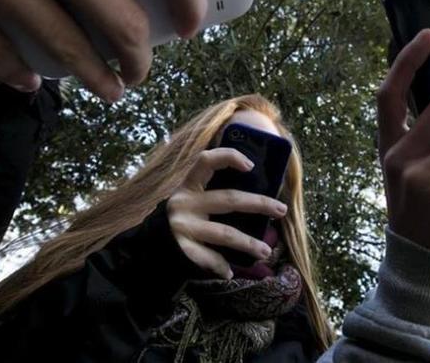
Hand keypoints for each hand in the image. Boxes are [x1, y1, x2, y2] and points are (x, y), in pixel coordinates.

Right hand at [167, 148, 287, 278]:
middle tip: (281, 210)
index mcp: (189, 185)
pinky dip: (220, 266)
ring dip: (248, 243)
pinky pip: (207, 258)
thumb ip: (213, 191)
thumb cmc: (183, 217)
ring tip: (266, 251)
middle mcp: (185, 202)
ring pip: (224, 233)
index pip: (206, 160)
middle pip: (229, 199)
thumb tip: (258, 191)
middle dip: (259, 203)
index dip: (228, 157)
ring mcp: (183, 226)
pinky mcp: (182, 247)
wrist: (147, 245)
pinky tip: (230, 272)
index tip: (251, 165)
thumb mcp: (192, 198)